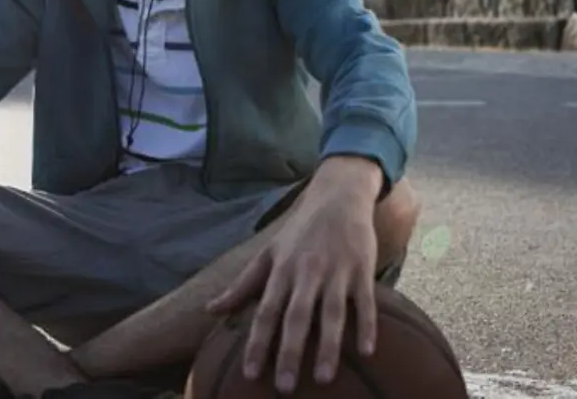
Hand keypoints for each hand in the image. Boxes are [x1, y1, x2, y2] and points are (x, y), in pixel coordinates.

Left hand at [207, 156, 382, 393]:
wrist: (337, 196)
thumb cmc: (300, 231)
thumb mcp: (268, 253)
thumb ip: (242, 284)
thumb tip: (209, 310)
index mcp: (282, 270)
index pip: (266, 311)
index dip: (258, 342)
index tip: (251, 373)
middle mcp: (307, 272)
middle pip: (296, 317)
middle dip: (290, 352)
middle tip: (285, 387)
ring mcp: (336, 271)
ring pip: (331, 313)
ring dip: (328, 346)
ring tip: (323, 378)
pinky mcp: (361, 269)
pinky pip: (365, 301)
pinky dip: (366, 325)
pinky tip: (366, 351)